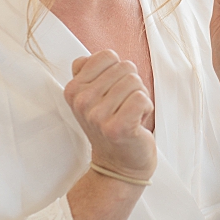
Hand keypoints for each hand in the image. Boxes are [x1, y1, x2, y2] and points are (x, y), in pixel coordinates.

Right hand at [64, 50, 155, 180]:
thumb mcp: (90, 96)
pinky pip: (141, 98)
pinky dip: (146, 107)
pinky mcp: (116, 128)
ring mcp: (97, 116)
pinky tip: (137, 121)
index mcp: (73, 89)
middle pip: (124, 67)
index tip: (112, 92)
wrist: (117, 163)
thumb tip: (85, 58)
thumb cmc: (109, 124)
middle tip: (123, 105)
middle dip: (131, 84)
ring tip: (129, 114)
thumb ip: (86, 73)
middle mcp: (81, 101)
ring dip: (139, 96)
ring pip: (134, 82)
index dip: (117, 71)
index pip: (107, 56)